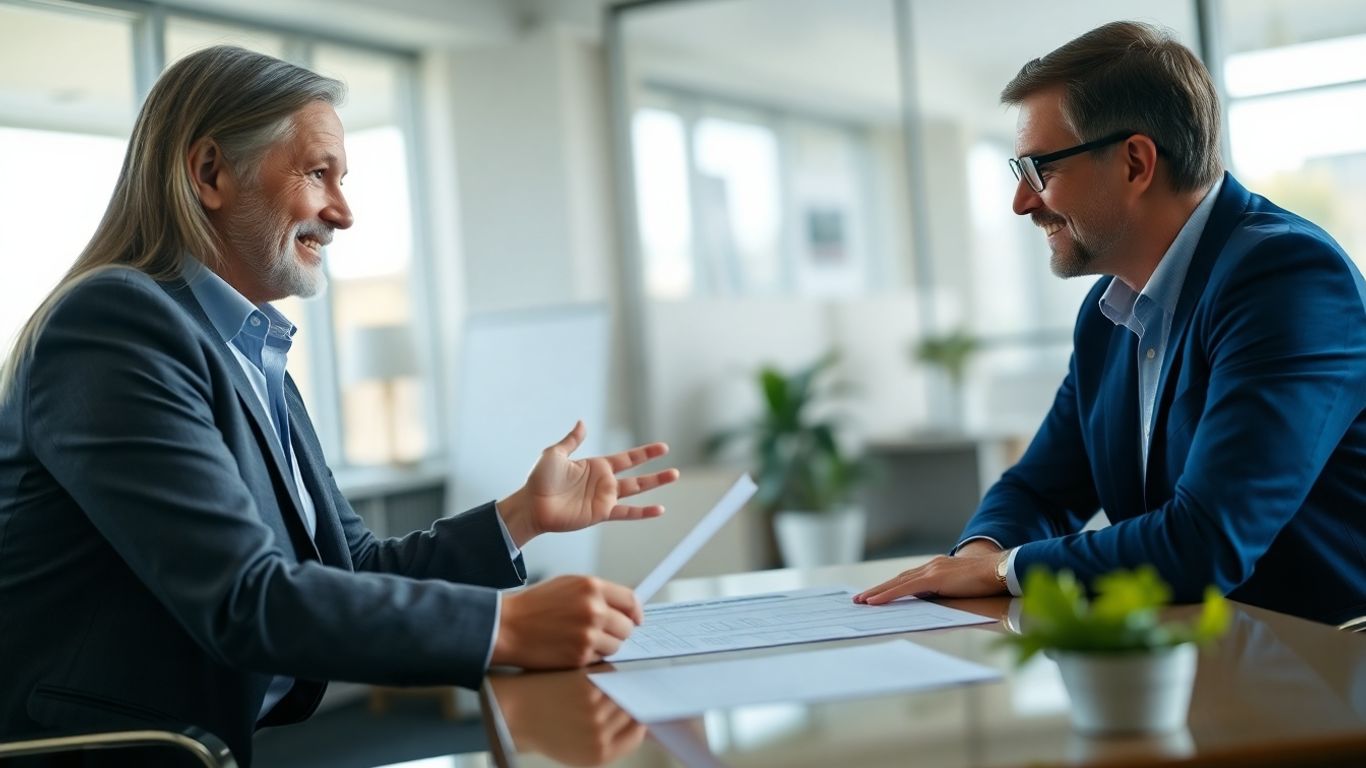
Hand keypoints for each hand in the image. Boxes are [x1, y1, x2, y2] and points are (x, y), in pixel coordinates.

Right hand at [492, 575, 641, 668]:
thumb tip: (623, 607)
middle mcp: (594, 609)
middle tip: (601, 631)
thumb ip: (597, 593)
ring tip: (582, 639)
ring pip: (617, 645)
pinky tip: (572, 648)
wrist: (507, 627)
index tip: (635, 619)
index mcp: (591, 587)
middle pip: (627, 626)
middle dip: (618, 631)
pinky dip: (590, 657)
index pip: (631, 600)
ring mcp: (588, 634)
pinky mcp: (580, 656)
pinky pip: (600, 659)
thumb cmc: (534, 606)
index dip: (635, 612)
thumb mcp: (568, 585)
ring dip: (605, 646)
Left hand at [493, 668, 646, 764]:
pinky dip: (601, 671)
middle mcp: (600, 735)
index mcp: (601, 754)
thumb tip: (636, 720)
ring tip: (597, 682)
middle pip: (631, 709)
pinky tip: (587, 674)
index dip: (636, 718)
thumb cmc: (545, 730)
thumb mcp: (579, 749)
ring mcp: (594, 710)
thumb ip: (607, 739)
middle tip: (615, 689)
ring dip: (614, 682)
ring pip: (621, 690)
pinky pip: (608, 674)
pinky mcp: (585, 687)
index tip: (632, 707)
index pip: (637, 733)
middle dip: (624, 697)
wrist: (514, 714)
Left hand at [499, 421, 679, 546]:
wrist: (532, 504)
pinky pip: (627, 512)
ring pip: (637, 491)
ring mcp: (604, 498)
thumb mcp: (555, 453)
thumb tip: (583, 422)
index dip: (645, 453)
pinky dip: (643, 512)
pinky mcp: (601, 513)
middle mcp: (604, 482)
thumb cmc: (540, 479)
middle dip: (656, 471)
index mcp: (596, 466)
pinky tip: (659, 510)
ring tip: (673, 478)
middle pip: (637, 475)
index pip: (628, 458)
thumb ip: (572, 440)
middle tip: (675, 469)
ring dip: (655, 484)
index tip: (663, 447)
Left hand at [854, 552, 1005, 604]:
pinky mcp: (934, 578)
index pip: (908, 579)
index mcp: (938, 569)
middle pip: (898, 579)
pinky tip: (875, 601)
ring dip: (877, 593)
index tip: (876, 594)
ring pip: (897, 583)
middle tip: (859, 599)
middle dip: (878, 590)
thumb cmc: (987, 582)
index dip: (891, 587)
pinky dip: (888, 595)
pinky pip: (904, 588)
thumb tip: (933, 604)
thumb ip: (946, 592)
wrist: (1001, 570)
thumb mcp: (961, 588)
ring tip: (862, 601)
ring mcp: (932, 570)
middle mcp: (931, 566)